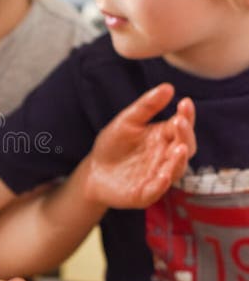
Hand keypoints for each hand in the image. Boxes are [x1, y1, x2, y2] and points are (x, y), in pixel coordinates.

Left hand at [85, 83, 195, 209]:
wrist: (93, 171)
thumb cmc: (113, 145)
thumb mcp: (126, 121)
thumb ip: (146, 106)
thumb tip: (168, 87)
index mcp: (164, 137)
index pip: (182, 125)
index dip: (187, 115)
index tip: (185, 102)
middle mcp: (166, 157)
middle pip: (185, 147)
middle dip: (186, 135)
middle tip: (180, 122)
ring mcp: (158, 176)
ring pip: (176, 170)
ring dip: (179, 160)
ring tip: (179, 148)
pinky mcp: (145, 193)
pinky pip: (157, 190)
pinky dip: (162, 183)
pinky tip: (163, 175)